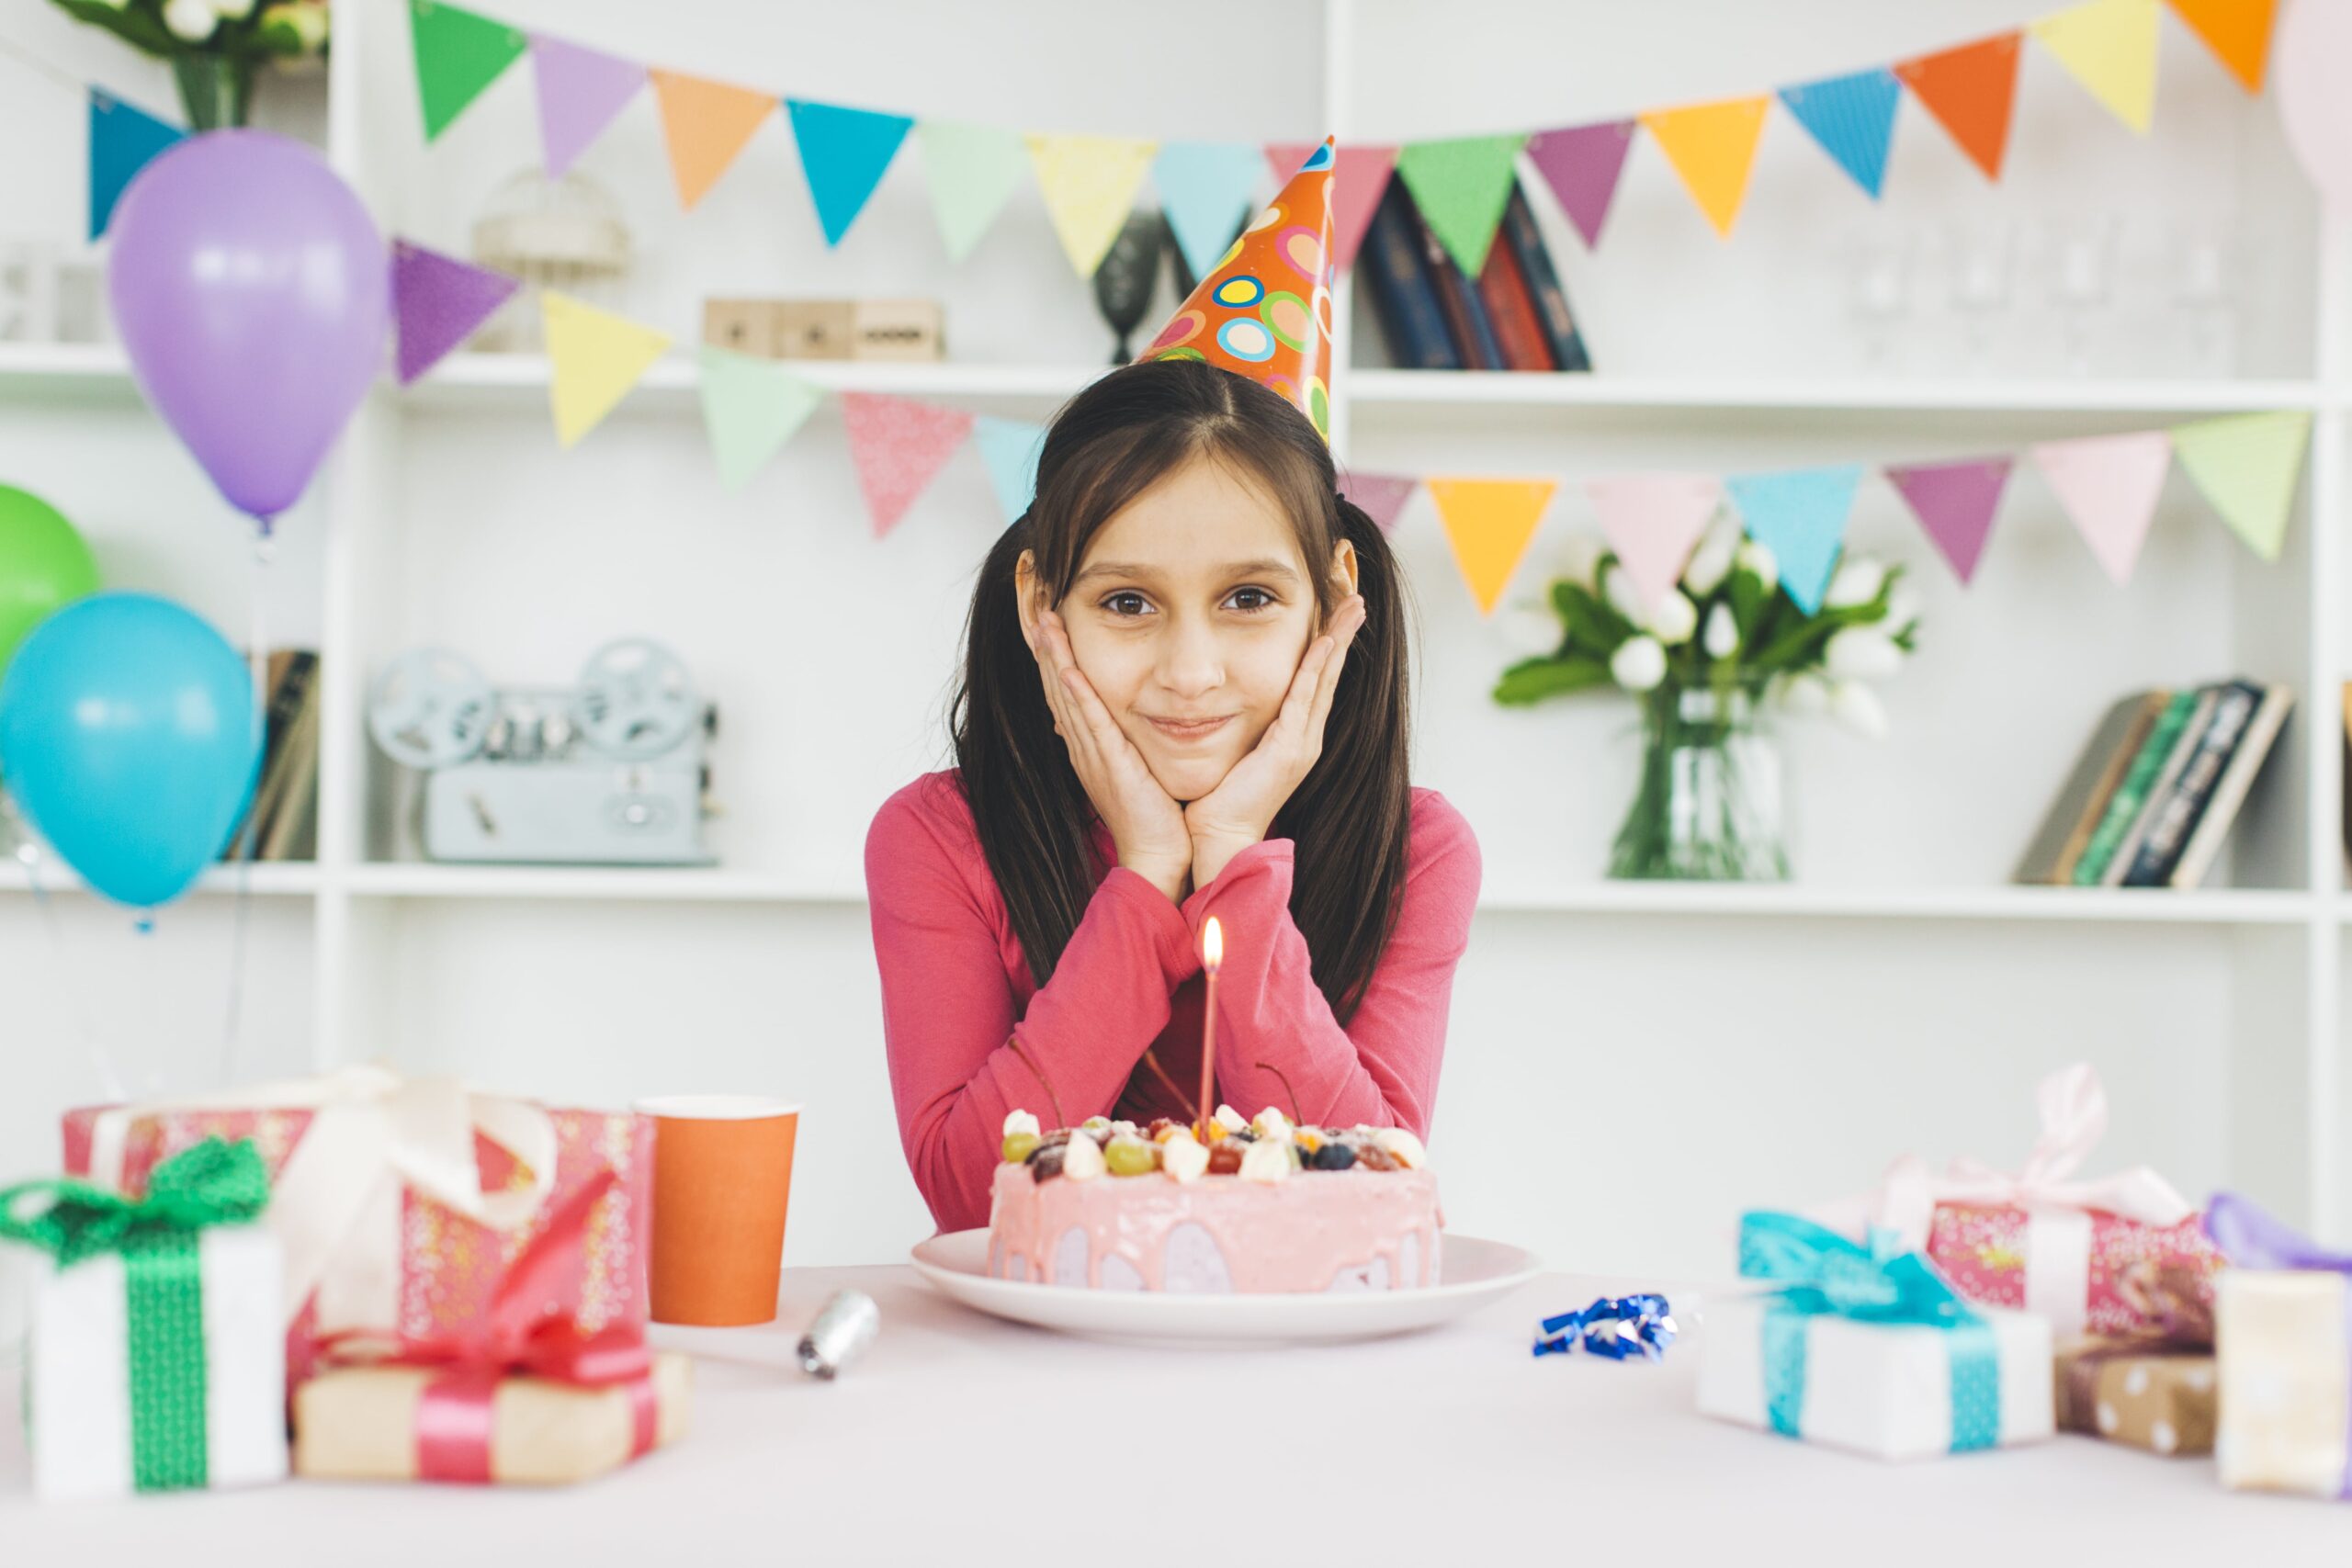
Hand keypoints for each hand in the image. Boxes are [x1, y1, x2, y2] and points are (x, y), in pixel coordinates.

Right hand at [1027, 606, 1191, 899]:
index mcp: (1089, 742)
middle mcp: (1082, 744)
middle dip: (1044, 642)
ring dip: (1052, 656)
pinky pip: (1088, 723)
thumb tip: (1129, 712)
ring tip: (1042, 619)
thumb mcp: (1137, 764)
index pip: (1064, 686)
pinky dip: (1076, 693)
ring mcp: (1092, 753)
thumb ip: (1128, 737)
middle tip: (1035, 603)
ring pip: (1065, 695)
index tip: (1047, 613)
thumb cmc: (1156, 813)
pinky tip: (1066, 667)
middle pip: (1055, 682)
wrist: (1159, 854)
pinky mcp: (1109, 764)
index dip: (1053, 649)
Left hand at [1185, 594, 1366, 883]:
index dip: (1327, 645)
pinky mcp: (1289, 751)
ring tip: (1353, 607)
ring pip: (1325, 681)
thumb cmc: (1220, 798)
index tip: (1334, 611)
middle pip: (1330, 674)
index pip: (1316, 680)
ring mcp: (1301, 744)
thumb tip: (1225, 696)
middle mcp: (1306, 737)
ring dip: (1338, 641)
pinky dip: (1316, 669)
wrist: (1221, 837)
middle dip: (1343, 634)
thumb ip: (1241, 724)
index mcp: (1295, 736)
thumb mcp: (1236, 748)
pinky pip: (1304, 700)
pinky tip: (1325, 643)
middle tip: (1356, 598)